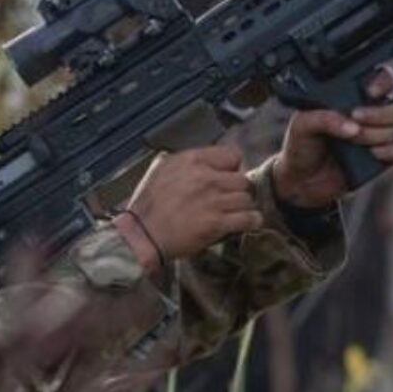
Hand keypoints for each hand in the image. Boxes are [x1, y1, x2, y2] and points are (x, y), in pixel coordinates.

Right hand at [116, 144, 261, 272]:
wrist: (141, 236)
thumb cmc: (147, 205)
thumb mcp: (158, 170)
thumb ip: (178, 160)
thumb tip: (191, 158)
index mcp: (192, 160)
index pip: (232, 155)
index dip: (231, 169)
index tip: (225, 179)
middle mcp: (206, 177)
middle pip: (242, 179)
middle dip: (238, 191)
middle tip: (230, 200)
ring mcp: (213, 200)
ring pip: (247, 199)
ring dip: (243, 208)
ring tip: (235, 214)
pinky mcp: (217, 223)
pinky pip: (249, 218)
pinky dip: (251, 221)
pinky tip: (247, 223)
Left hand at [271, 66, 392, 209]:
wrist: (301, 180)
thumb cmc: (302, 145)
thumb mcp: (302, 124)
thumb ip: (325, 118)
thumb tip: (352, 127)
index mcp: (353, 98)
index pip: (381, 79)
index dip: (383, 81)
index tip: (369, 92)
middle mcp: (370, 115)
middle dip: (377, 113)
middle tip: (355, 116)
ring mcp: (376, 137)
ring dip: (374, 134)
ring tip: (352, 140)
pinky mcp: (381, 159)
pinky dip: (386, 151)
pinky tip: (370, 153)